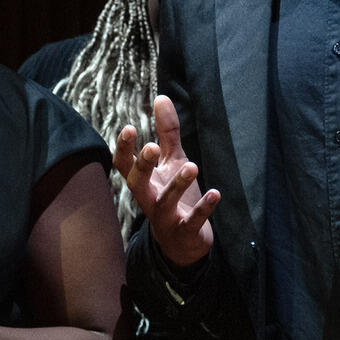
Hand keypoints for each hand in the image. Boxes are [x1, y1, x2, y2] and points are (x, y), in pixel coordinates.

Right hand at [111, 95, 217, 268]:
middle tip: (151, 147)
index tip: (129, 128)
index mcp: (144, 181)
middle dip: (143, 166)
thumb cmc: (174, 195)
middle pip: (138, 183)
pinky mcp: (184, 231)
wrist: (183, 242)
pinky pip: (191, 221)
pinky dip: (203, 209)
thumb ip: (166, 132)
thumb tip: (161, 97)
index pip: (125, 165)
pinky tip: (216, 194)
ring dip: (177, 185)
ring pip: (165, 202)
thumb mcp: (171, 161)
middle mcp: (149, 199)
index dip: (124, 149)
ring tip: (192, 166)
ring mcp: (166, 217)